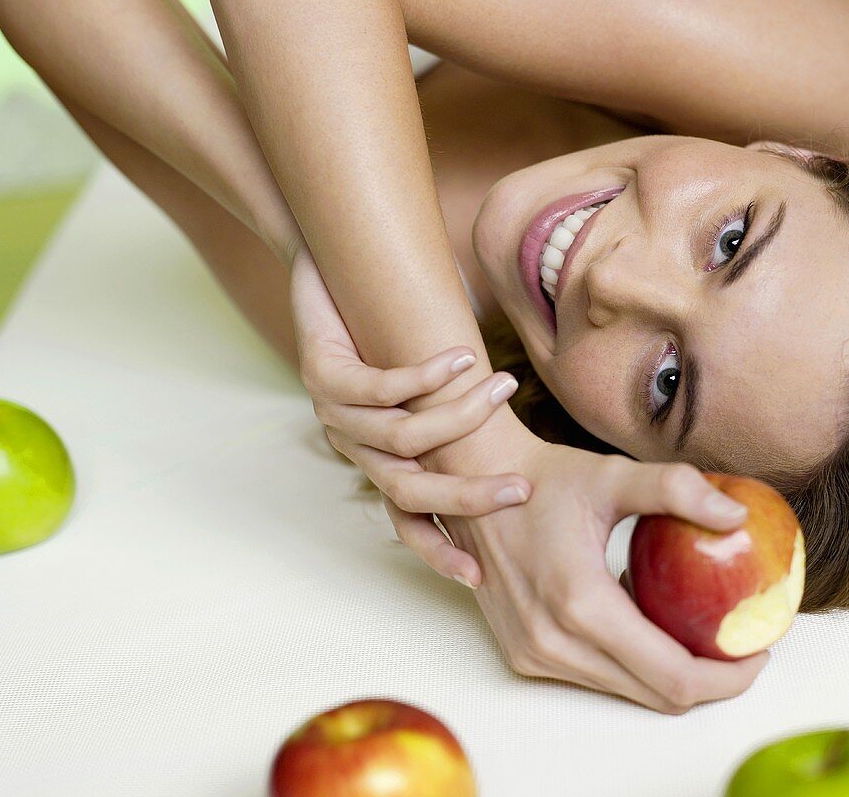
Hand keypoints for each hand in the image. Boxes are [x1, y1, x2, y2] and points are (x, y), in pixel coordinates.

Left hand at [289, 244, 530, 583]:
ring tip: (504, 387)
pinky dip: (428, 376)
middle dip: (464, 497)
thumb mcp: (428, 386)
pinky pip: (381, 388)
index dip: (436, 550)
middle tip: (519, 490)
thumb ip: (463, 416)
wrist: (325, 272)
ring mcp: (333, 412)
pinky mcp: (322, 374)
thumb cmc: (387, 331)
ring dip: (461, 416)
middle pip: (406, 492)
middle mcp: (353, 444)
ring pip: (403, 438)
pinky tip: (463, 358)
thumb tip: (527, 439)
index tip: (477, 577)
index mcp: (377, 459)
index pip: (405, 520)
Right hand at [436, 433, 769, 714]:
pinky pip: (597, 677)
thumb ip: (678, 489)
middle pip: (656, 696)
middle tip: (742, 644)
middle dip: (710, 680)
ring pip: (627, 692)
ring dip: (671, 673)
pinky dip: (633, 663)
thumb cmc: (546, 478)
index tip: (758, 648)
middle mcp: (552, 641)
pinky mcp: (524, 655)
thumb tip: (736, 517)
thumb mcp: (615, 475)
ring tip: (702, 631)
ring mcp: (534, 653)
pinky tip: (648, 621)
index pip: (673, 675)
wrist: (475, 484)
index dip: (727, 675)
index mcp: (579, 602)